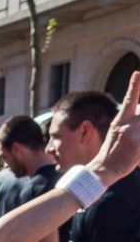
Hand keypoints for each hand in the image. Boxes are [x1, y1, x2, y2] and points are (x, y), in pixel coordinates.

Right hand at [88, 71, 139, 186]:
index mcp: (121, 120)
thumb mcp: (116, 132)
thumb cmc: (111, 151)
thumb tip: (137, 113)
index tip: (138, 73)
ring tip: (136, 137)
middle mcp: (129, 125)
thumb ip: (130, 123)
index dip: (135, 85)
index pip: (130, 98)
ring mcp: (135, 135)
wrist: (105, 168)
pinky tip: (138, 149)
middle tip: (138, 124)